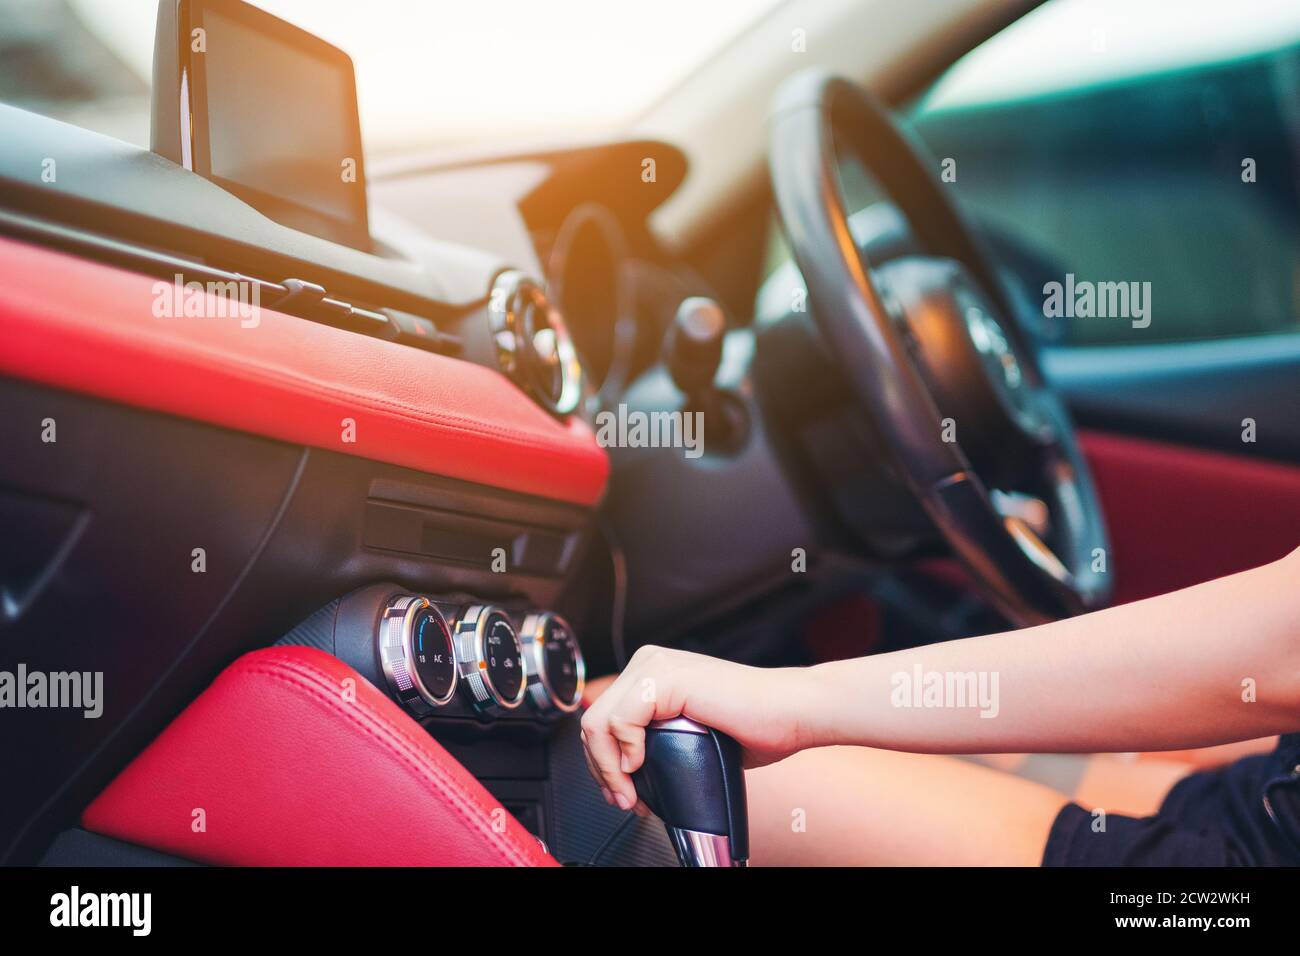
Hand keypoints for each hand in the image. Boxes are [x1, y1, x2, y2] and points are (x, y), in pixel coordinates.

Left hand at [579, 645, 815, 811]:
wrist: (793, 712)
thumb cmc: (756, 726)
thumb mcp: (689, 735)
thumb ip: (657, 740)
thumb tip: (628, 772)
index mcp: (653, 674)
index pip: (602, 719)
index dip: (603, 763)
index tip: (622, 793)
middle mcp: (649, 662)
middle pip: (593, 722)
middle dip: (602, 771)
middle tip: (624, 800)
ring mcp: (655, 666)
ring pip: (597, 722)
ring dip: (609, 768)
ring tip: (631, 792)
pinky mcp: (665, 678)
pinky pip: (618, 720)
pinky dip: (623, 752)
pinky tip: (641, 766)